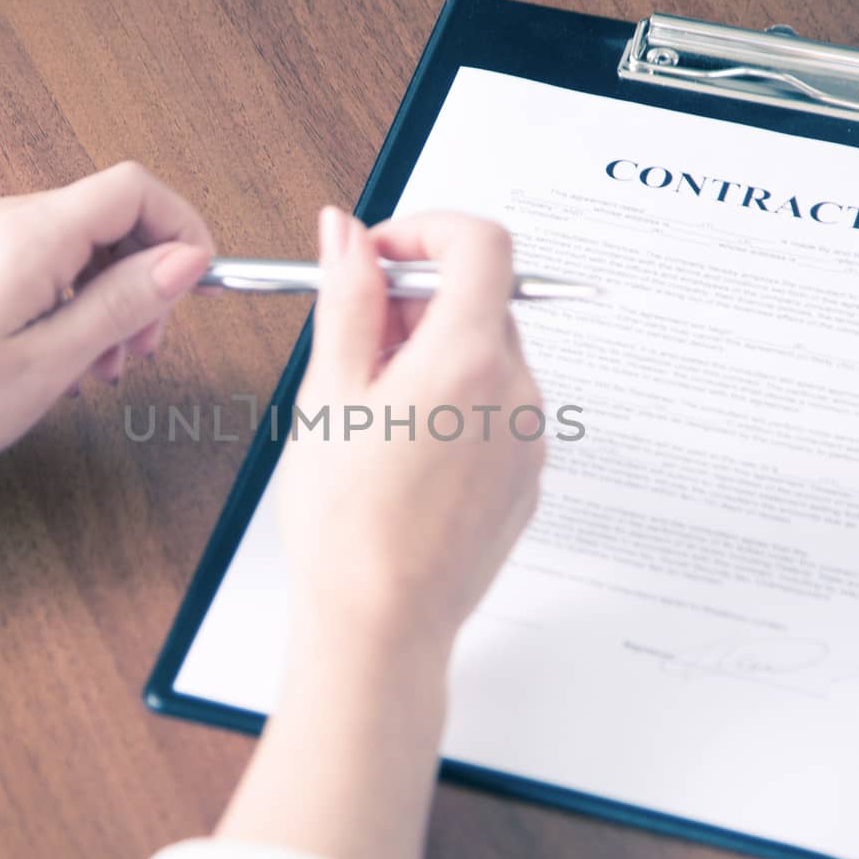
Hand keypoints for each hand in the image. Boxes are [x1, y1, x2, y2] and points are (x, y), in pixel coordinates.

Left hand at [0, 162, 214, 500]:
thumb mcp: (46, 365)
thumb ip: (122, 304)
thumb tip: (187, 259)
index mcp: (26, 237)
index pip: (134, 190)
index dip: (182, 228)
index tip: (201, 286)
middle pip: (106, 219)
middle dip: (142, 281)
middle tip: (138, 354)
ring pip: (72, 246)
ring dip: (102, 302)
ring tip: (92, 371)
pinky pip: (33, 263)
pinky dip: (63, 304)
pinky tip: (51, 361)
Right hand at [277, 206, 544, 666]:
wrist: (380, 628)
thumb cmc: (347, 525)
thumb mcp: (330, 392)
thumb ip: (348, 299)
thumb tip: (347, 235)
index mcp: (470, 358)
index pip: (482, 242)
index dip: (425, 230)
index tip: (377, 255)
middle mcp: (518, 393)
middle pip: (485, 299)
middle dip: (419, 297)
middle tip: (357, 334)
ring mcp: (528, 440)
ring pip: (490, 356)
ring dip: (436, 351)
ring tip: (371, 403)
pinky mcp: (525, 480)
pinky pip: (498, 410)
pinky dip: (456, 401)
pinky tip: (402, 446)